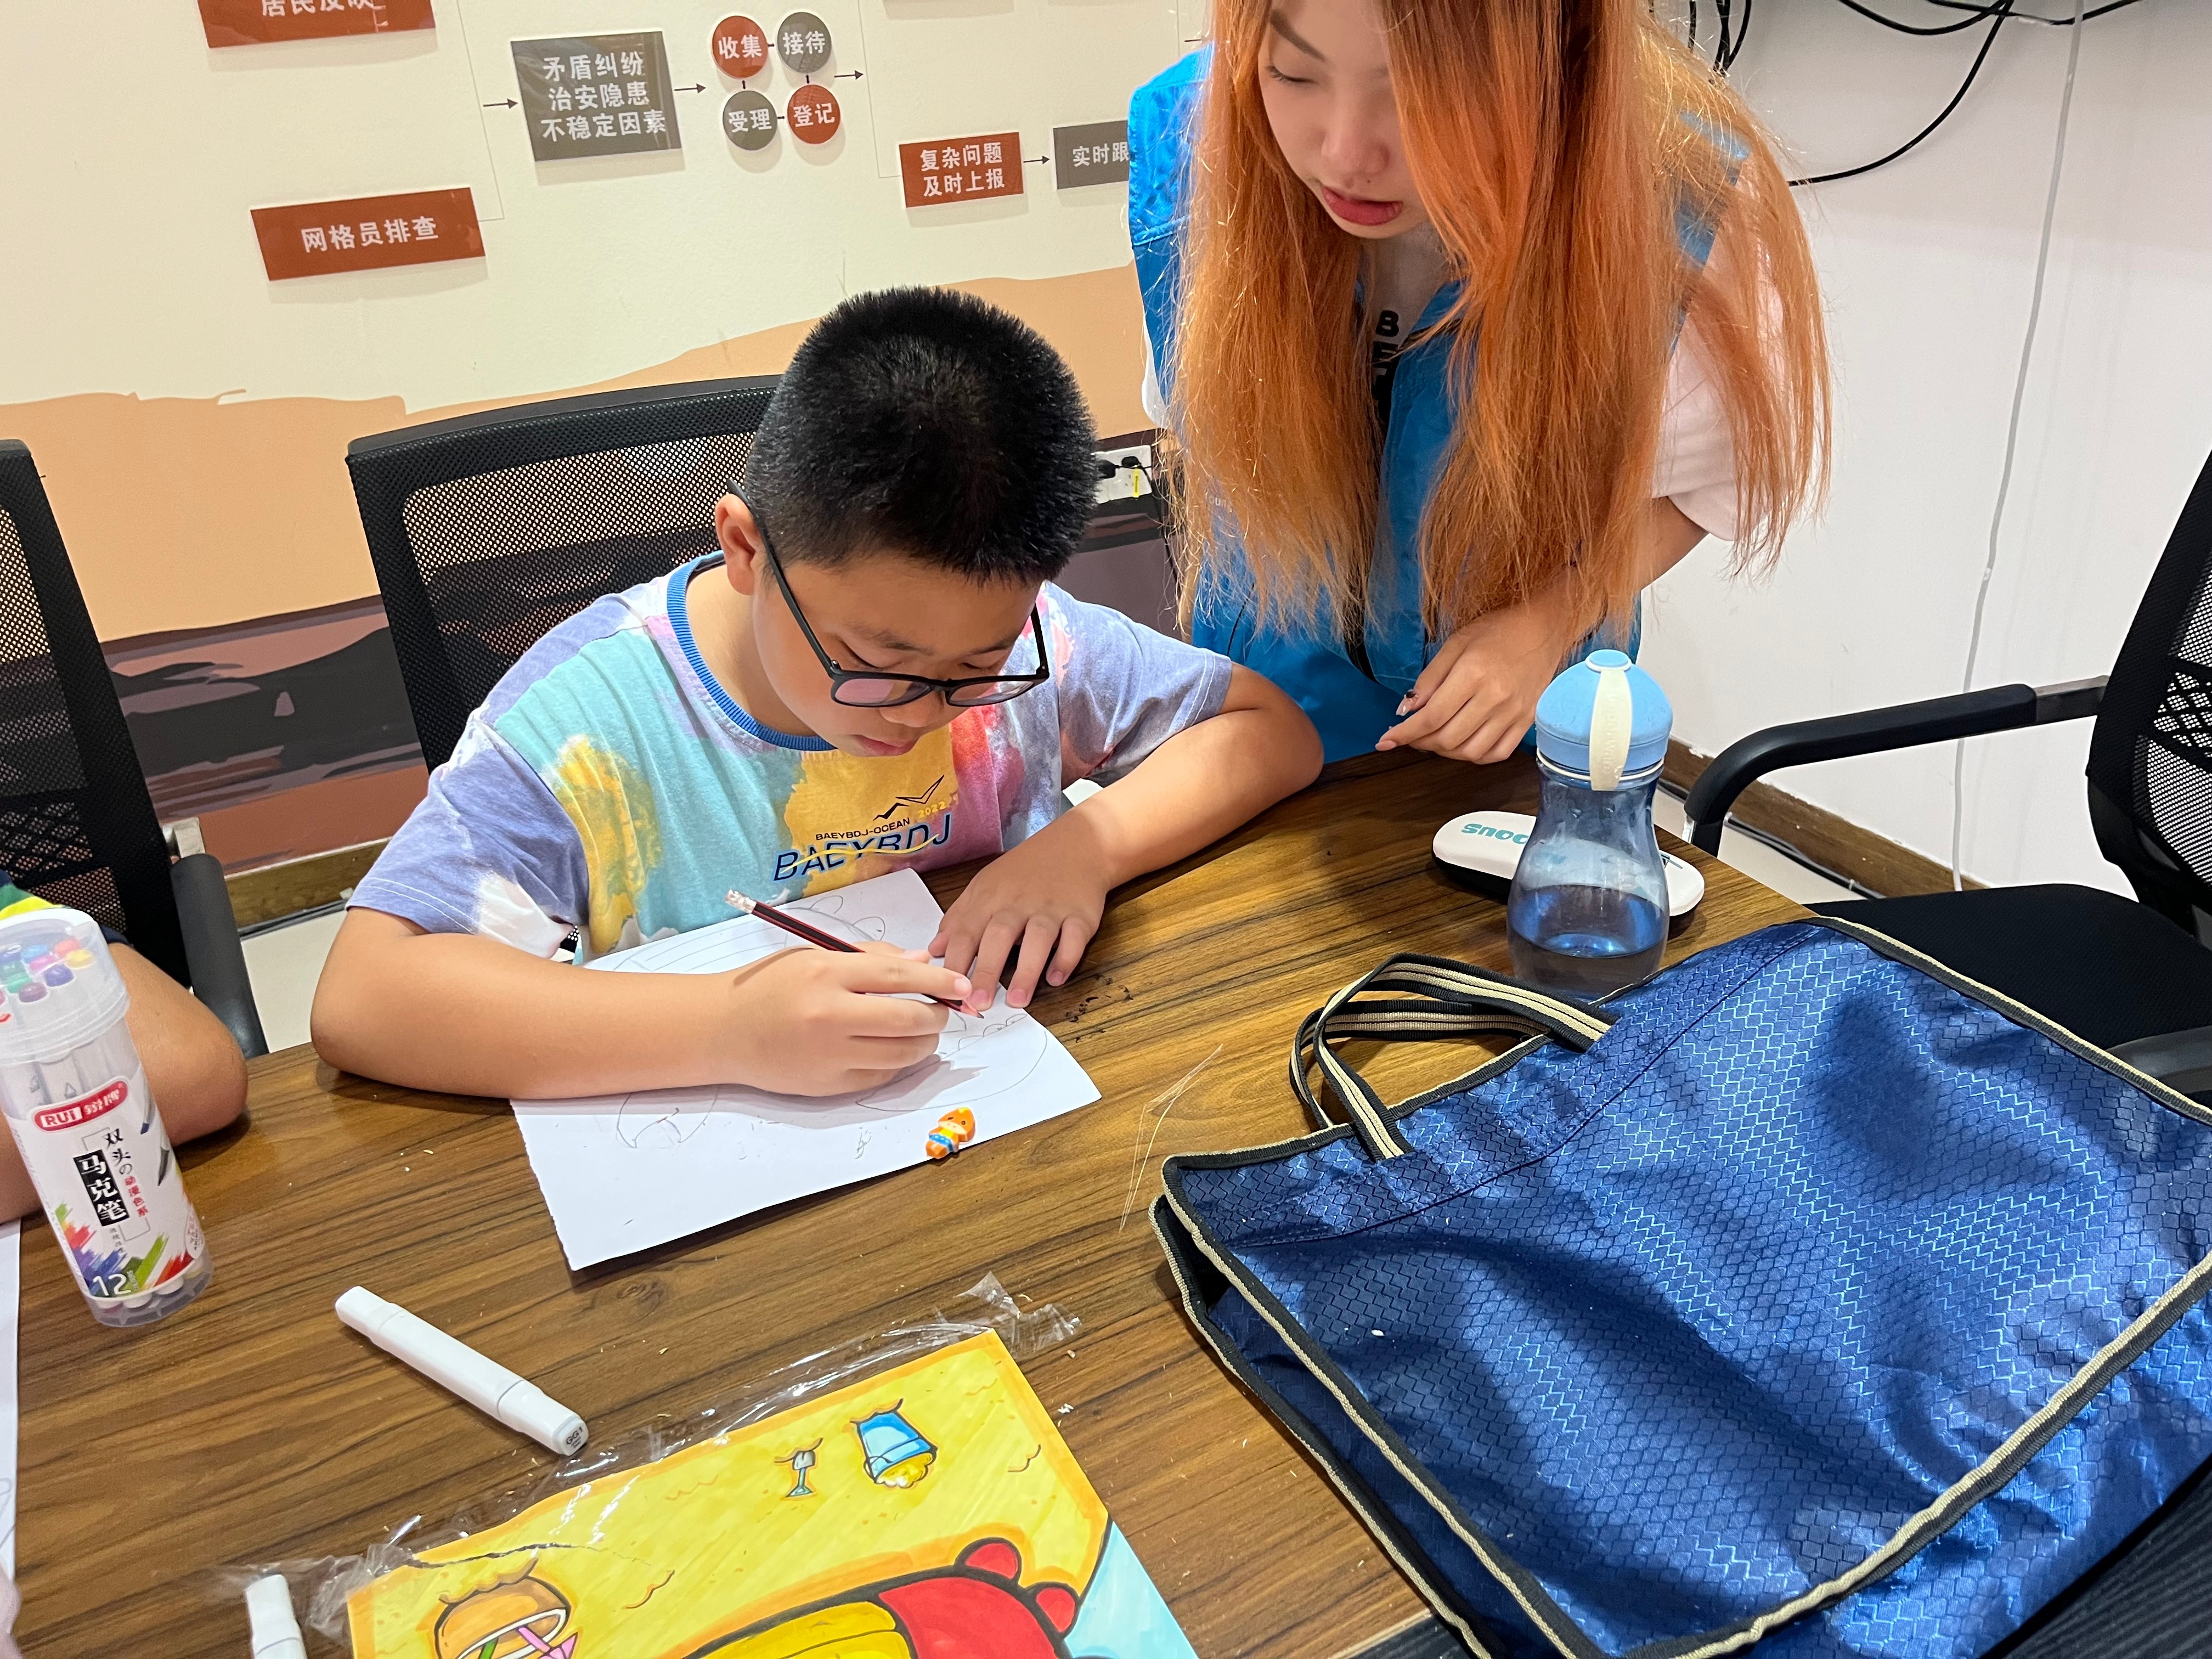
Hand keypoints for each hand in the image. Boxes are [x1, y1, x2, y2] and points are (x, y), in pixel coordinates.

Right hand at [723, 942, 968, 1095]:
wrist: (722, 1029)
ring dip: (924, 1043)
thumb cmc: (770, 986)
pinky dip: (897, 1064)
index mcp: (826, 973)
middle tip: (941, 1011)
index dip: (939, 982)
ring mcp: (828, 1054)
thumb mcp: (814, 955)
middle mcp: (829, 1015)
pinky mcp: (826, 1084)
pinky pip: (880, 1076)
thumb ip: (870, 958)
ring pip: (901, 1053)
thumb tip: (922, 964)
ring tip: (923, 1032)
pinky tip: (895, 1051)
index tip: (961, 986)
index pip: (898, 977)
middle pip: (907, 1019)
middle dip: (936, 1015)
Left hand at [930, 820, 1111, 1010]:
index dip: (956, 961)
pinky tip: (1056, 978)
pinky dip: (1066, 958)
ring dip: (1027, 970)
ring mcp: (1051, 908)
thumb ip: (960, 918)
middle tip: (979, 1003)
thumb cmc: (1025, 871)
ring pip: (1038, 938)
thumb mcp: (985, 885)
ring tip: (1016, 1000)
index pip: (967, 931)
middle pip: (999, 935)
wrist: (1076, 844)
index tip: (947, 990)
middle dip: (987, 970)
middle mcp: (1019, 903)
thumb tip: (935, 950)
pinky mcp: (1080, 915)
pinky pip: (1074, 938)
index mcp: (991, 897)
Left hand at [1376, 595, 1577, 764]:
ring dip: (1445, 752)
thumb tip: (1405, 711)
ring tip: (1434, 738)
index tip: (1385, 741)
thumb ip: (1429, 679)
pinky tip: (1462, 744)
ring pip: (1470, 752)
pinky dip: (1474, 756)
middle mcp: (1495, 698)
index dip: (1404, 734)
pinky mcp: (1527, 721)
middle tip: (1409, 736)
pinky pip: (1497, 754)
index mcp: (1473, 674)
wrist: (1544, 628)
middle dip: (1420, 743)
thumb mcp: (1455, 643)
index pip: (1431, 717)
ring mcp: (1513, 713)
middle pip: (1447, 738)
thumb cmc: (1498, 631)